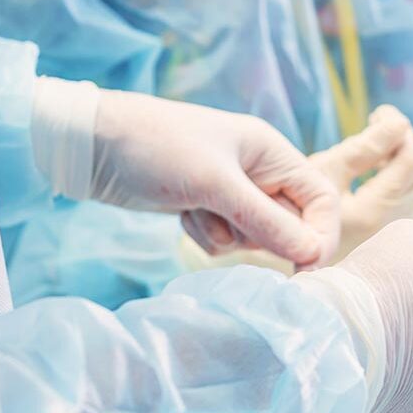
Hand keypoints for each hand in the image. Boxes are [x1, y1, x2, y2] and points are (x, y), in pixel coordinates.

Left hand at [89, 90, 340, 268]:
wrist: (92, 145)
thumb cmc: (156, 149)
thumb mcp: (215, 185)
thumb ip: (266, 222)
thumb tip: (312, 254)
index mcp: (272, 153)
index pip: (321, 200)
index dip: (319, 235)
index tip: (305, 267)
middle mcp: (259, 172)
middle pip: (290, 223)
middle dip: (260, 234)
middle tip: (226, 222)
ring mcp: (232, 192)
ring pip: (255, 237)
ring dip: (227, 235)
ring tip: (194, 210)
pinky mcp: (207, 207)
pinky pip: (226, 239)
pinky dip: (206, 235)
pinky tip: (181, 214)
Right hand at [310, 105, 412, 261]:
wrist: (292, 249)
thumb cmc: (295, 209)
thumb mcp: (323, 173)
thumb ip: (363, 148)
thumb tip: (400, 124)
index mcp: (375, 212)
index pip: (410, 161)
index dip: (400, 129)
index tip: (379, 113)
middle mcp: (396, 228)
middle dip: (407, 143)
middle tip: (378, 128)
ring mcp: (400, 238)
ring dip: (412, 164)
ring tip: (381, 154)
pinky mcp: (398, 241)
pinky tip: (387, 177)